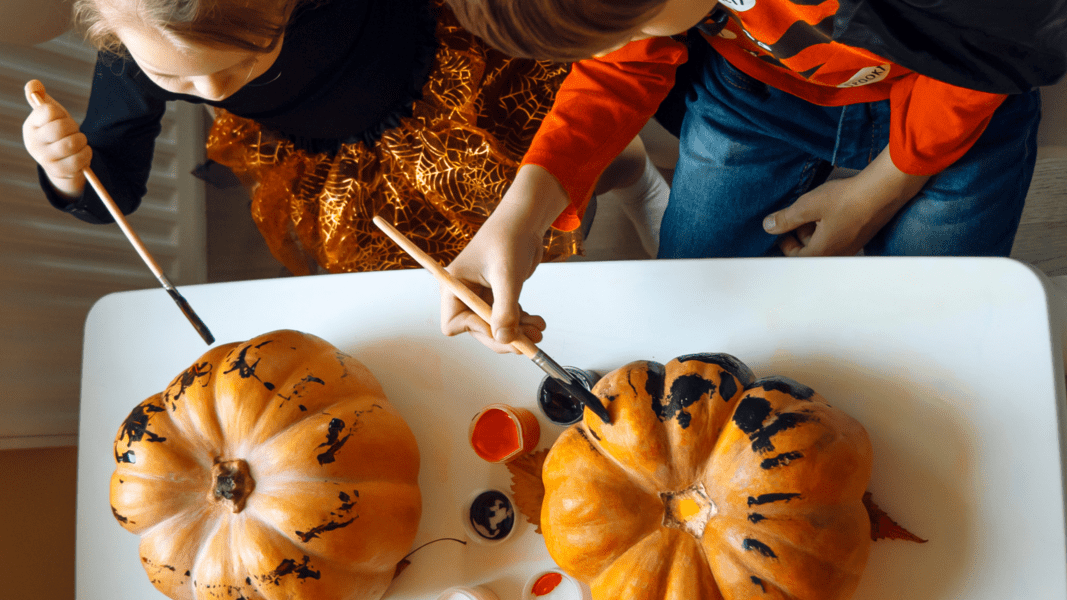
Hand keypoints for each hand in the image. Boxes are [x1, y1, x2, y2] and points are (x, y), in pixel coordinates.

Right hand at [22, 80, 89, 199]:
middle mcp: (33, 143)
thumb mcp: (48, 113)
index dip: (62, 114)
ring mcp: (45, 159)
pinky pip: (79, 159)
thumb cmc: (56, 132)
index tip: (60, 119)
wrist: (61, 161)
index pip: (49, 111)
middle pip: (62, 127)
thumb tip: (34, 84)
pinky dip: (86, 154)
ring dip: (82, 141)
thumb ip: (39, 95)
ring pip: (72, 144)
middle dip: (74, 127)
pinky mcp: (58, 171)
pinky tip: (82, 152)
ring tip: (79, 142)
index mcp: (31, 126)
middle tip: (73, 131)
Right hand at [440, 164, 570, 353]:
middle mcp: (465, 293)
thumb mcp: (507, 276)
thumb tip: (503, 340)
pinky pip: (507, 319)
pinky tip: (538, 322)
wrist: (526, 221)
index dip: (477, 330)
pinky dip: (522, 324)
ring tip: (539, 331)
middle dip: (503, 338)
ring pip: (496, 328)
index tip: (502, 330)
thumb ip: (505, 310)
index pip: (454, 323)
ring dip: (517, 333)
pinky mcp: (498, 296)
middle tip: (528, 345)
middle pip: (478, 330)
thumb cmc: (510, 238)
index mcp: (454, 285)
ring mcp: (482, 296)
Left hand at [762, 149, 931, 255]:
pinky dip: (829, 224)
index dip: (784, 242)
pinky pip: (838, 235)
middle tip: (797, 214)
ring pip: (824, 242)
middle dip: (800, 234)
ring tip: (814, 207)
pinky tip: (831, 207)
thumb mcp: (807, 206)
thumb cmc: (847, 199)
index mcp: (823, 253)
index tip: (781, 227)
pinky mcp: (861, 234)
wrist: (884, 190)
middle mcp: (838, 254)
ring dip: (814, 228)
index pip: (795, 257)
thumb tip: (768, 226)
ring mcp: (852, 245)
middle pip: (810, 250)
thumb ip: (786, 219)